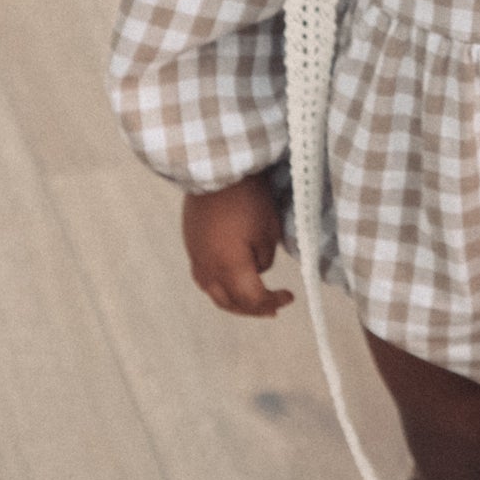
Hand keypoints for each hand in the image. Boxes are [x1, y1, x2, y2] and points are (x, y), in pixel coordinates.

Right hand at [182, 173, 292, 317]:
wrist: (216, 170)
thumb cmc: (247, 198)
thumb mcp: (268, 231)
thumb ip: (264, 259)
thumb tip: (256, 268)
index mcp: (230, 267)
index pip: (253, 299)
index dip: (272, 301)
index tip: (289, 296)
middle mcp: (208, 269)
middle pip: (230, 303)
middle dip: (253, 309)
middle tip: (272, 309)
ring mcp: (196, 258)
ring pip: (213, 293)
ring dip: (234, 301)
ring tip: (250, 301)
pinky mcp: (191, 246)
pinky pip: (204, 278)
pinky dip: (220, 286)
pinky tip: (230, 281)